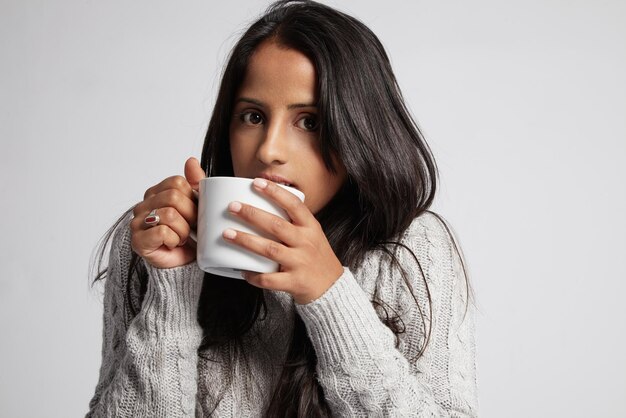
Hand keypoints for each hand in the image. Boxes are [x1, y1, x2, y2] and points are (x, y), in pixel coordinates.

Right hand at [130, 157, 204, 268]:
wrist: (184, 262)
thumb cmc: (189, 233)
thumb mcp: (198, 205)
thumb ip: (196, 183)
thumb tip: (191, 160)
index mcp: (156, 192)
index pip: (177, 182)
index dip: (192, 198)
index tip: (194, 213)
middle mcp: (143, 204)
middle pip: (174, 197)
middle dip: (190, 215)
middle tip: (190, 228)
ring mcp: (137, 222)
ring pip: (169, 214)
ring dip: (184, 230)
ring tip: (182, 237)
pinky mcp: (138, 240)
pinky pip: (163, 232)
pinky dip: (175, 240)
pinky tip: (173, 244)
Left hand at [222, 178, 343, 303]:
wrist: (332, 286)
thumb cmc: (316, 256)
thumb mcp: (312, 234)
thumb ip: (293, 221)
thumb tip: (262, 203)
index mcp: (310, 227)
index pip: (293, 205)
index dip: (275, 192)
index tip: (256, 182)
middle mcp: (306, 243)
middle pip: (276, 225)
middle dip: (252, 214)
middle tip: (233, 206)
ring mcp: (300, 263)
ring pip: (270, 250)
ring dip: (246, 241)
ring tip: (227, 233)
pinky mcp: (294, 282)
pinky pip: (269, 279)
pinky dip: (254, 275)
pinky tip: (242, 270)